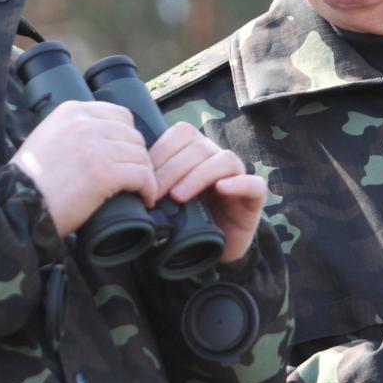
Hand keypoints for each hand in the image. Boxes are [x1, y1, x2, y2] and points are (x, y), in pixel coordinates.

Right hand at [12, 100, 156, 236]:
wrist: (15, 205)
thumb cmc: (29, 179)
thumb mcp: (46, 137)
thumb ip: (72, 130)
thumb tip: (100, 137)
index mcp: (72, 111)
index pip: (120, 114)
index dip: (128, 137)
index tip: (126, 155)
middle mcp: (85, 123)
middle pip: (133, 135)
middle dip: (137, 157)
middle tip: (134, 176)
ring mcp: (96, 147)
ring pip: (140, 156)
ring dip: (144, 174)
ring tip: (139, 190)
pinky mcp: (104, 173)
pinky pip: (142, 176)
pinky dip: (148, 189)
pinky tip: (144, 199)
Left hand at [149, 123, 267, 263]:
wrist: (215, 247)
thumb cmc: (186, 220)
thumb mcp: (165, 200)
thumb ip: (152, 184)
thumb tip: (127, 179)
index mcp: (195, 152)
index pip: (181, 135)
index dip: (161, 152)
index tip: (143, 177)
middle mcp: (217, 158)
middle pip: (199, 146)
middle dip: (173, 169)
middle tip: (155, 192)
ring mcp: (238, 175)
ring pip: (224, 160)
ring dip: (198, 175)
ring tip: (179, 197)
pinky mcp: (254, 197)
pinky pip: (254, 184)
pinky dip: (238, 183)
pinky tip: (222, 189)